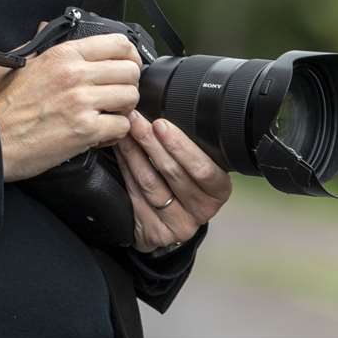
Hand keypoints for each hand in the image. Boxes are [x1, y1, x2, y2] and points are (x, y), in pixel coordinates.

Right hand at [0, 29, 141, 180]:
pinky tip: (102, 133)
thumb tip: (44, 26)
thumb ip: (34, 43)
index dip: (129, 55)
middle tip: (118, 94)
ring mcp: (82, 102)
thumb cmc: (0, 106)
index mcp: (62, 55)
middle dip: (129, 83)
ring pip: (130, 97)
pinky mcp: (85, 131)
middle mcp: (75, 74)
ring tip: (110, 114)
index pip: (118, 43)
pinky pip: (121, 127)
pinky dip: (116, 133)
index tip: (126, 65)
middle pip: (130, 70)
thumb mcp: (14, 63)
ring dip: (125, 108)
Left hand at [114, 111, 231, 253]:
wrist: (170, 219)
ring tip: (123, 131)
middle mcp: (202, 210)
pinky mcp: (155, 232)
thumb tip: (173, 105)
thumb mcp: (196, 164)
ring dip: (133, 153)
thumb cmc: (185, 182)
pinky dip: (125, 170)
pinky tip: (119, 152)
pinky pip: (135, 195)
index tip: (161, 124)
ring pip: (150, 183)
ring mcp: (178, 225)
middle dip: (151, 142)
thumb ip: (189, 145)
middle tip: (135, 119)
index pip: (204, 170)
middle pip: (173, 174)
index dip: (181, 146)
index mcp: (218, 190)